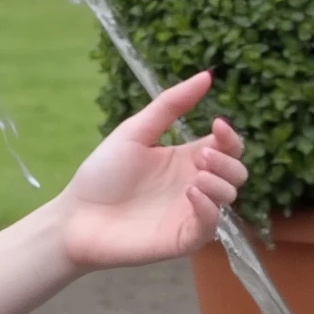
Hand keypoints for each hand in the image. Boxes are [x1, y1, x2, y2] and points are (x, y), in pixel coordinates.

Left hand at [56, 71, 248, 270]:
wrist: (76, 216)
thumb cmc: (102, 174)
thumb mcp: (135, 132)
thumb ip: (170, 105)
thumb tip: (206, 75)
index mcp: (184, 159)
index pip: (226, 146)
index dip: (230, 136)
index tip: (218, 125)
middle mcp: (193, 184)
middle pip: (236, 171)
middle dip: (228, 160)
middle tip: (202, 155)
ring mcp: (191, 212)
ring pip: (229, 196)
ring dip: (220, 182)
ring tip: (195, 177)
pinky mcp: (184, 238)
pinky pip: (211, 225)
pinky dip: (208, 208)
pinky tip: (191, 193)